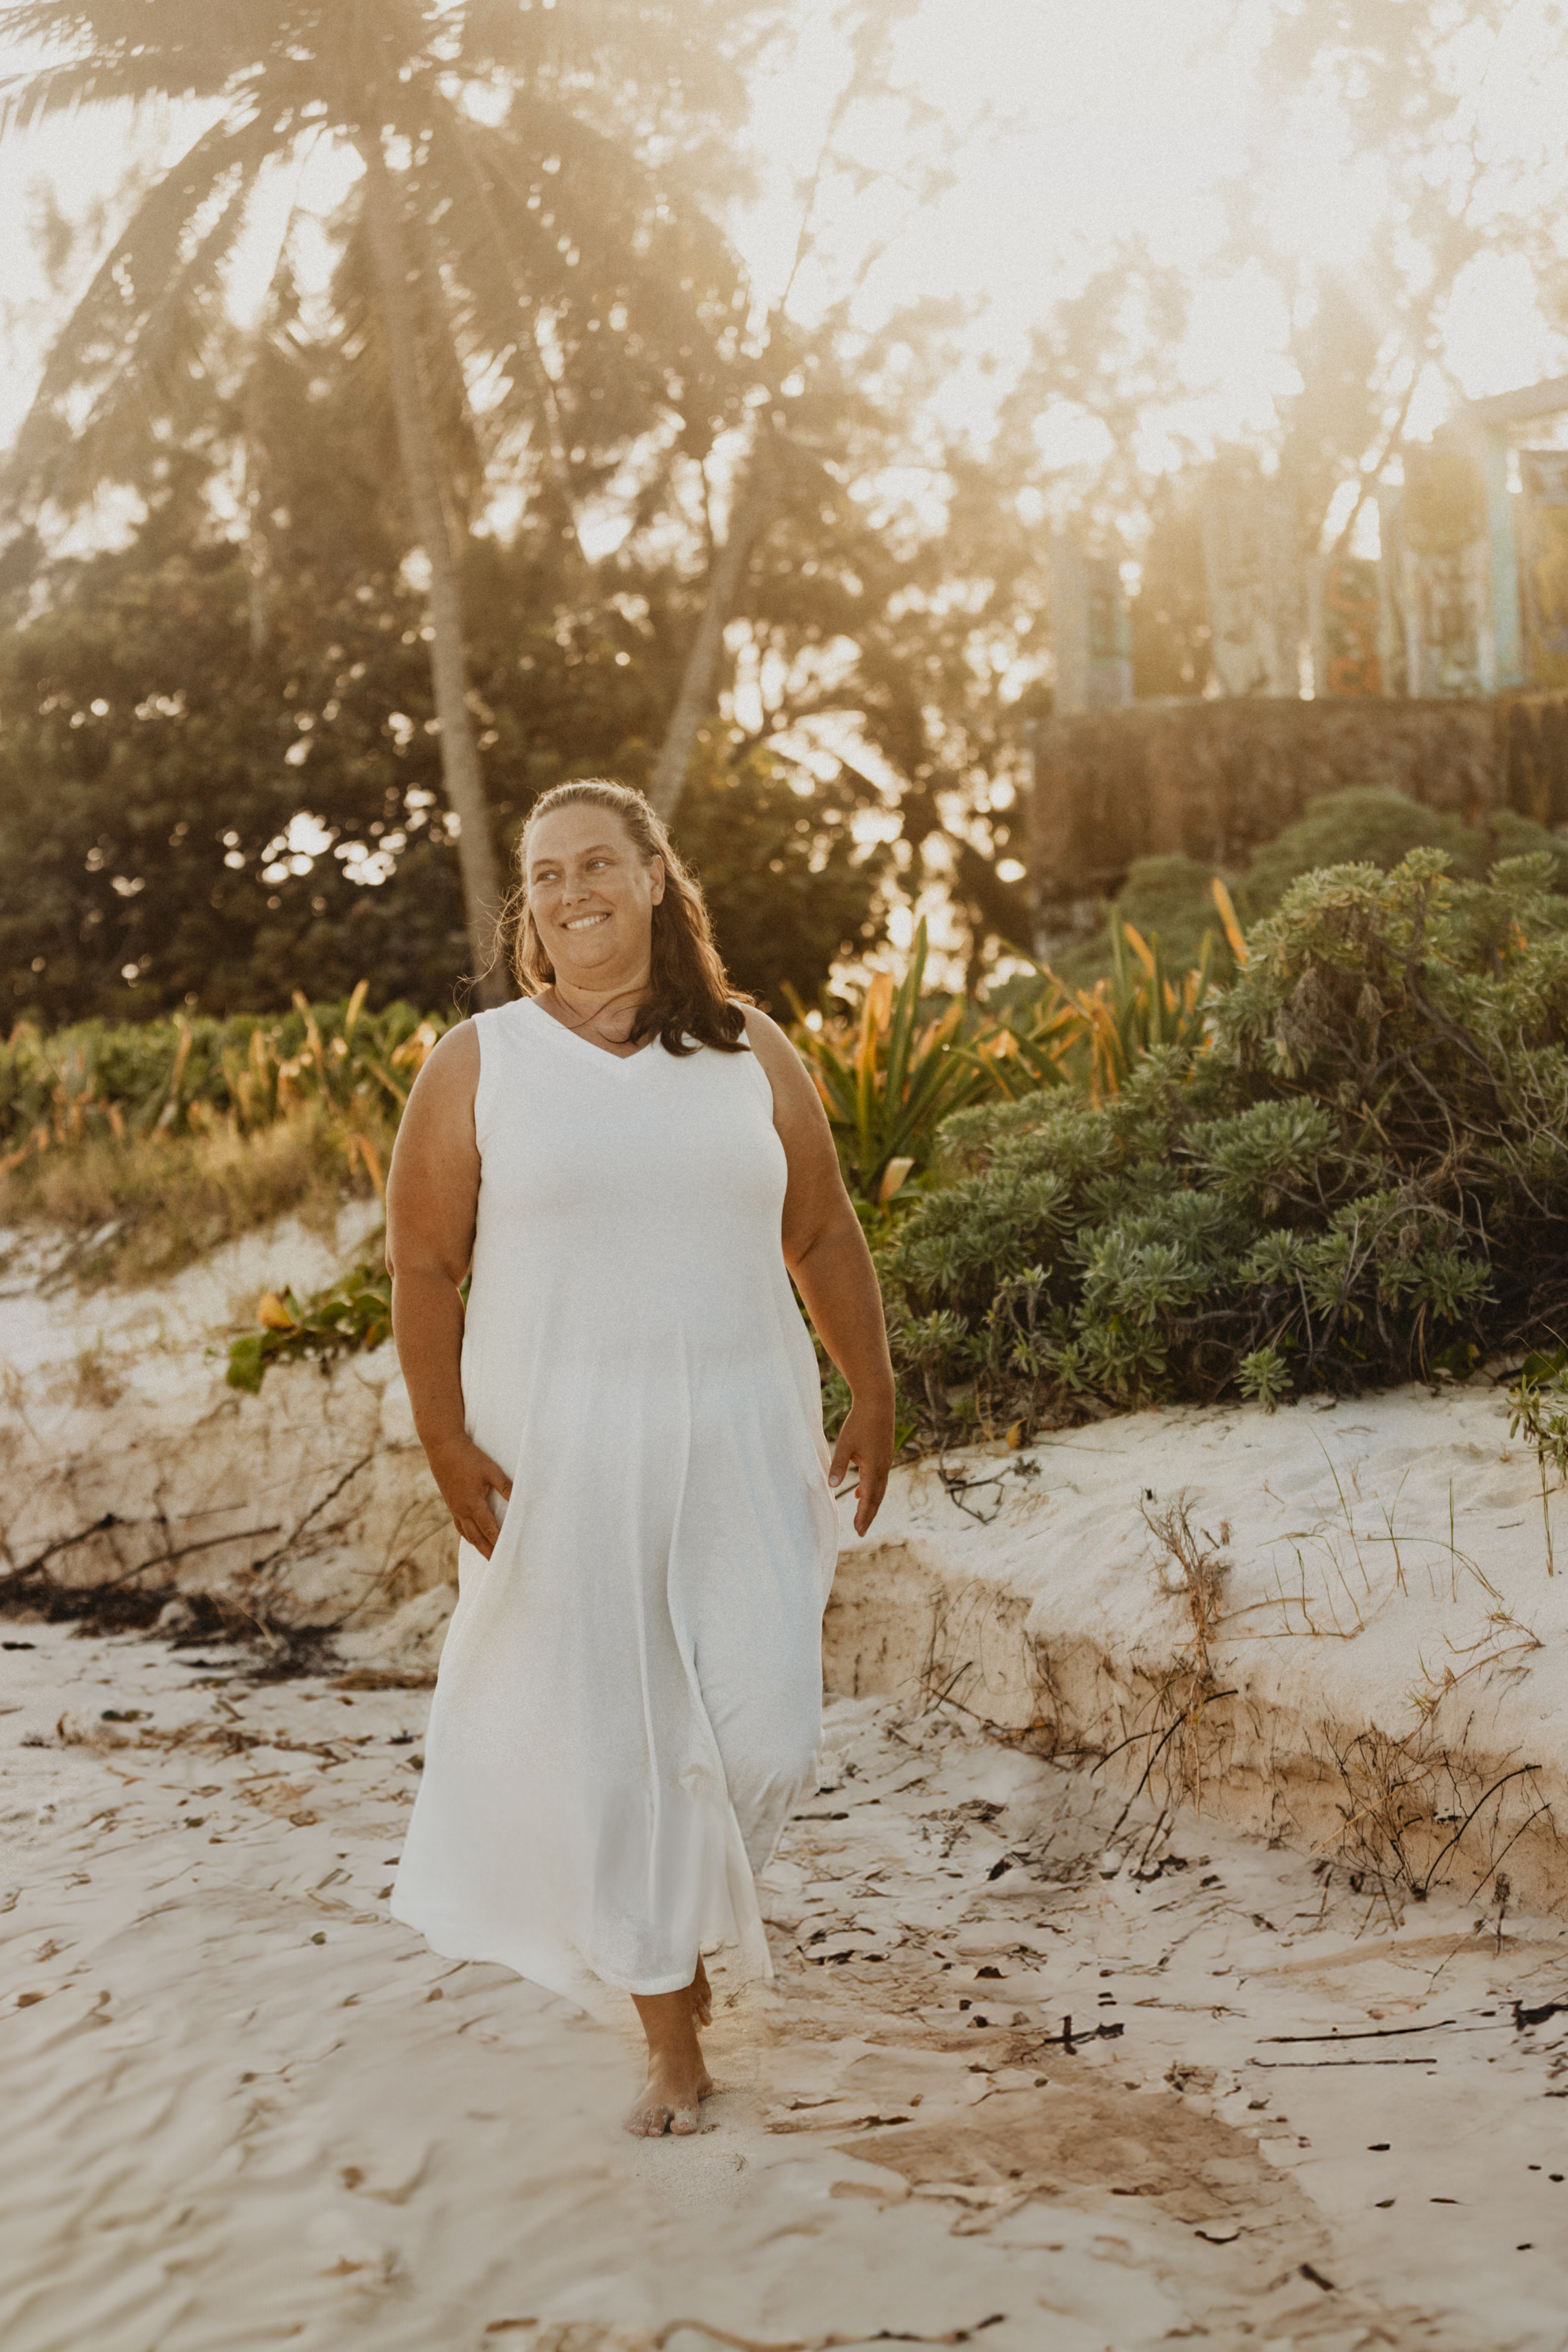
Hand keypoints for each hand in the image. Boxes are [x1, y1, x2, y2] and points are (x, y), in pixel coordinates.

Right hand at [426, 1433, 513, 1559]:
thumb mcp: (492, 1470)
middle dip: (488, 1551)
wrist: (443, 1448)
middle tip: (498, 1565)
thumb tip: (520, 1501)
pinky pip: (459, 1525)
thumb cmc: (469, 1458)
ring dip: (478, 1546)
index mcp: (473, 1504)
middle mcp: (462, 1510)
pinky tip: (471, 1537)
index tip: (508, 1554)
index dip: (499, 1543)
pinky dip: (467, 1535)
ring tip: (487, 1555)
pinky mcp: (451, 1503)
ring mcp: (454, 1508)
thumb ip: (506, 1487)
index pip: (490, 1530)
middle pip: (477, 1537)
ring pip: (467, 1533)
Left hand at [828, 1394, 893, 1536]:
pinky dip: (870, 1489)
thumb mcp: (845, 1445)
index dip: (864, 1516)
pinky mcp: (884, 1454)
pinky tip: (860, 1492)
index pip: (868, 1498)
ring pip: (879, 1488)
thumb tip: (832, 1486)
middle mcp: (883, 1467)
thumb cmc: (860, 1422)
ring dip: (870, 1503)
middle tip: (861, 1531)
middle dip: (869, 1515)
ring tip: (861, 1516)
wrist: (878, 1402)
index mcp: (873, 1468)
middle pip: (877, 1497)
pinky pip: (878, 1478)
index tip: (858, 1531)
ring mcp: (886, 1461)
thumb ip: (838, 1466)